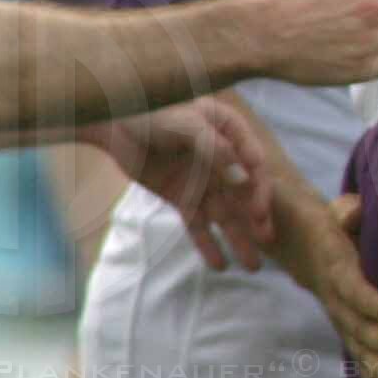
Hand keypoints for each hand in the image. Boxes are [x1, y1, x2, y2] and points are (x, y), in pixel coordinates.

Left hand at [88, 98, 274, 270]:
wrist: (110, 123)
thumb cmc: (150, 111)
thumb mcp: (184, 122)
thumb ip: (213, 147)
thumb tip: (242, 175)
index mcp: (230, 132)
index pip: (253, 163)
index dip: (259, 188)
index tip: (259, 211)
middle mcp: (222, 159)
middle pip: (244, 192)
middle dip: (256, 217)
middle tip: (266, 239)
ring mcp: (203, 180)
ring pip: (225, 213)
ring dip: (239, 238)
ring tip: (253, 266)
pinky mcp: (183, 197)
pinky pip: (197, 224)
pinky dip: (207, 245)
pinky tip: (219, 265)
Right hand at [275, 188, 377, 377]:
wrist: (301, 244)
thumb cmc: (332, 223)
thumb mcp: (336, 212)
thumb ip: (346, 212)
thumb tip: (352, 211)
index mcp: (336, 267)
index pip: (354, 287)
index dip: (372, 301)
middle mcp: (336, 300)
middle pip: (357, 325)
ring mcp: (340, 320)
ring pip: (358, 349)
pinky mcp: (348, 333)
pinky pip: (361, 361)